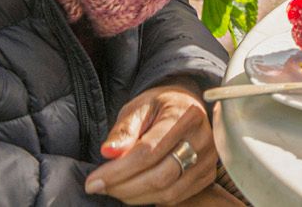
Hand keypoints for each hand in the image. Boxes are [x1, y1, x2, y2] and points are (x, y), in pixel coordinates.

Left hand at [84, 80, 217, 203]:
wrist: (187, 105)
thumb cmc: (160, 106)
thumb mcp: (139, 107)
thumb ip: (124, 130)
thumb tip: (108, 152)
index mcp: (185, 115)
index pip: (148, 152)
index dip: (118, 172)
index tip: (93, 182)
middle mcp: (202, 138)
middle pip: (160, 177)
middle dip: (124, 188)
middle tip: (100, 187)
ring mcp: (208, 159)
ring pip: (168, 192)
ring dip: (135, 196)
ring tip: (115, 189)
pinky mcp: (207, 175)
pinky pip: (177, 197)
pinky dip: (151, 199)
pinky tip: (135, 189)